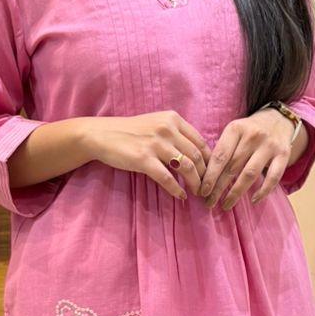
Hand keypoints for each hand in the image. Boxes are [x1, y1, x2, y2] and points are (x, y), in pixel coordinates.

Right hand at [84, 111, 210, 200]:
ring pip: (186, 167)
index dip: (209, 160)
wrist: (102, 134)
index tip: (212, 173)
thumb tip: (196, 154)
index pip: (200, 142)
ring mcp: (155, 144)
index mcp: (173, 119)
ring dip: (195, 183)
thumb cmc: (130, 131)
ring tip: (197, 193)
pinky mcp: (143, 159)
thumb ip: (175, 134)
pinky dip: (176, 189)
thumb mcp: (156, 123)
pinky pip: (167, 178)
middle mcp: (167, 129)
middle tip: (207, 187)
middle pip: (197, 155)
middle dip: (206, 175)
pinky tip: (180, 196)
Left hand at [200, 107, 303, 211]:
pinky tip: (253, 200)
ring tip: (226, 205)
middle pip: (232, 167)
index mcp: (236, 129)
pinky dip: (263, 191)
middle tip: (209, 203)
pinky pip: (273, 178)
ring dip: (236, 192)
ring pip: (250, 174)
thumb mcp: (234, 132)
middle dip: (219, 188)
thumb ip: (222, 150)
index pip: (220, 156)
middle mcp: (253, 136)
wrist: (278, 119)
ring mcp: (269, 145)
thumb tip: (204, 178)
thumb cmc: (249, 131)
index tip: (202, 191)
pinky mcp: (283, 154)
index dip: (210, 176)